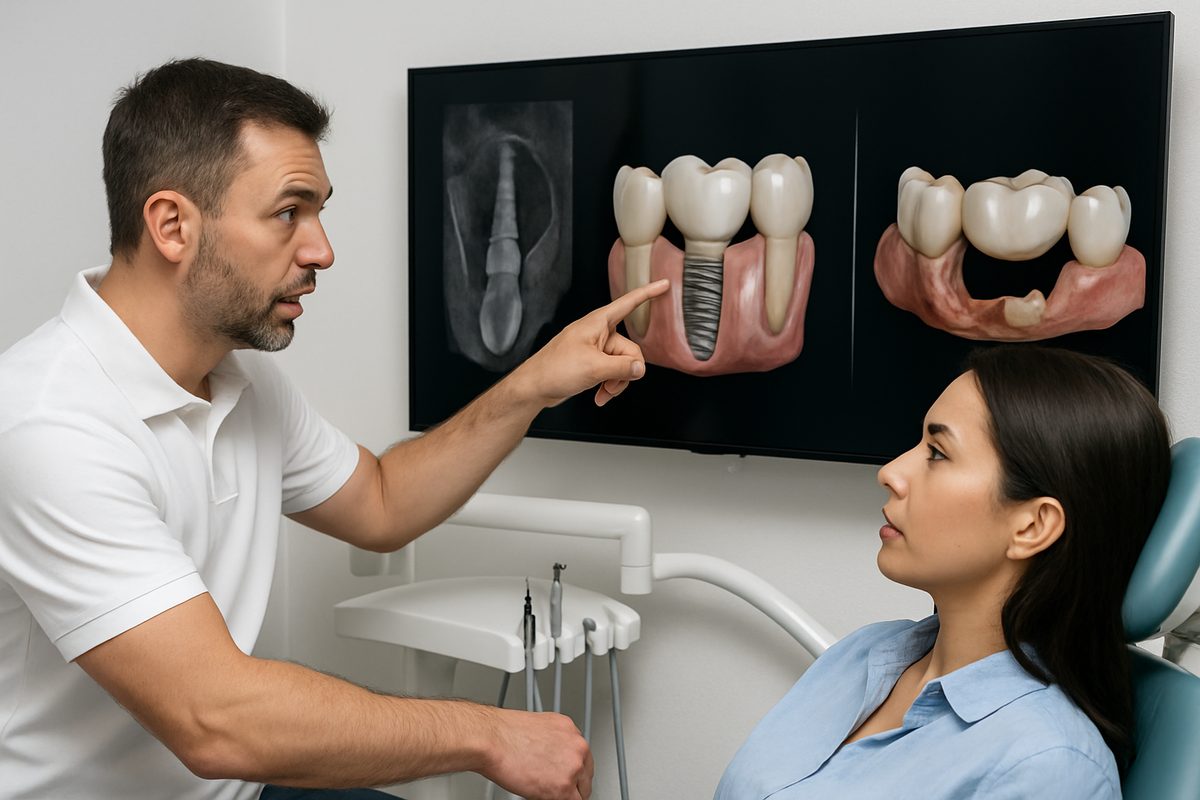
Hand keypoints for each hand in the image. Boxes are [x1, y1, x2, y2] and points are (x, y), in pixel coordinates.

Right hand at [482, 709, 593, 799]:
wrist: (494, 740)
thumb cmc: (505, 734)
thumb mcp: (540, 728)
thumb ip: (554, 742)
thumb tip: (553, 757)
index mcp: (571, 730)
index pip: (581, 756)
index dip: (572, 769)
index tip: (566, 775)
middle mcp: (577, 746)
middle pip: (585, 774)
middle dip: (573, 782)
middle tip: (557, 787)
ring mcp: (574, 767)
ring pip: (580, 791)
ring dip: (566, 794)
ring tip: (546, 791)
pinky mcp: (564, 788)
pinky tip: (545, 797)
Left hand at [514, 279, 669, 407]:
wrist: (534, 388)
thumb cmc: (554, 369)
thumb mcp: (594, 368)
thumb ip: (622, 367)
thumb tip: (640, 369)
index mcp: (598, 323)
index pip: (629, 303)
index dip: (648, 294)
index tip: (664, 285)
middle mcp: (598, 333)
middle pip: (631, 350)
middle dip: (625, 372)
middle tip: (611, 384)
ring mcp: (595, 349)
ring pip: (623, 365)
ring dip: (616, 382)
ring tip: (602, 392)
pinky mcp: (592, 363)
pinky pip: (612, 373)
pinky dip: (609, 385)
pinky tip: (599, 395)